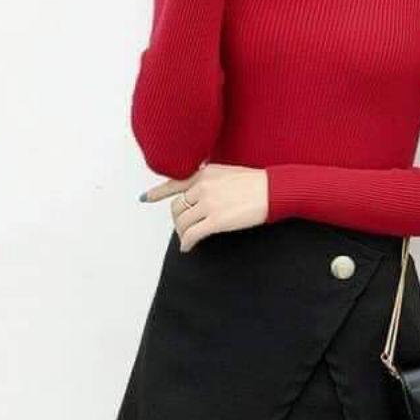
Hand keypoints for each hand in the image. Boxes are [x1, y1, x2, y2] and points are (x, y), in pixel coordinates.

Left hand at [139, 163, 269, 251]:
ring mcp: (208, 204)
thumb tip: (201, 193)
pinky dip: (187, 243)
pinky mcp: (216, 220)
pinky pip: (193, 234)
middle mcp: (202, 187)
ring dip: (182, 233)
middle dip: (177, 220)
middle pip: (177, 207)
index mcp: (204, 174)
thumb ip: (211, 180)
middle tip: (183, 228)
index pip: (175, 182)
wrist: (273, 190)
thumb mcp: (228, 172)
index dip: (158, 192)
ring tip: (188, 238)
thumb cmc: (257, 183)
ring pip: (182, 222)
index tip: (146, 198)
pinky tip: (188, 247)